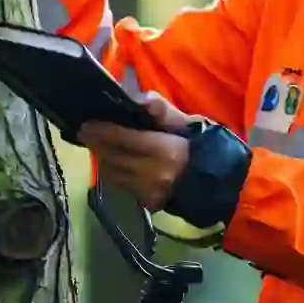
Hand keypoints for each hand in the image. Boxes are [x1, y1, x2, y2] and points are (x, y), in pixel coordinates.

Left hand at [78, 93, 195, 212]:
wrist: (217, 182)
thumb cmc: (200, 147)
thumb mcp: (186, 122)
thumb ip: (162, 110)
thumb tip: (140, 98)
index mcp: (163, 150)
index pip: (122, 139)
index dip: (100, 130)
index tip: (86, 123)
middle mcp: (152, 174)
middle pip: (112, 157)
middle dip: (96, 143)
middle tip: (85, 132)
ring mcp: (149, 192)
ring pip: (112, 174)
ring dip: (103, 159)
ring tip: (99, 146)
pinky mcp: (148, 204)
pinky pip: (122, 186)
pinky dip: (115, 173)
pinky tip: (115, 162)